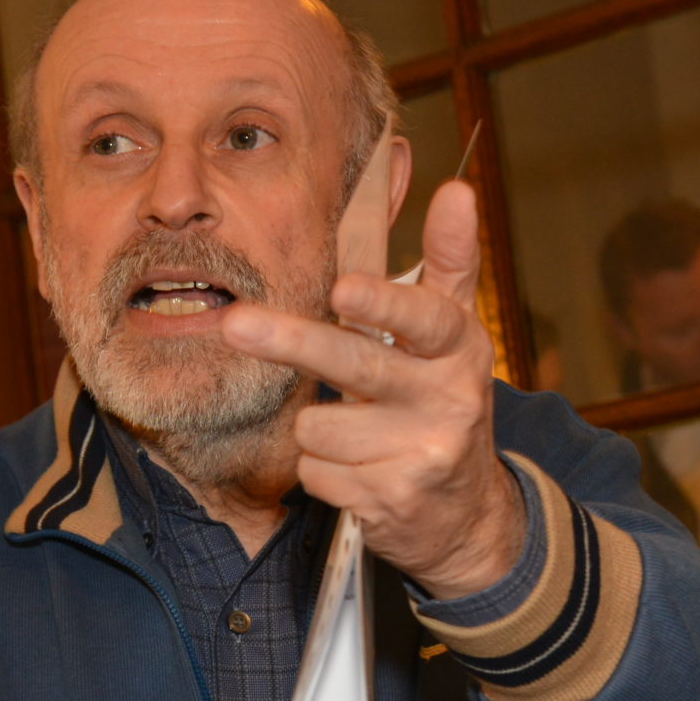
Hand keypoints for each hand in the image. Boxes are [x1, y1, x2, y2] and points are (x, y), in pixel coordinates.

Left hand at [218, 178, 523, 598]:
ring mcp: (422, 454)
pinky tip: (357, 470)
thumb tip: (457, 188)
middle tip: (234, 323)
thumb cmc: (440, 399)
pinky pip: (313, 472)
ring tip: (358, 432)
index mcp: (460, 348)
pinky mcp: (390, 501)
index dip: (383, 303)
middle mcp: (450, 399)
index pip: (425, 319)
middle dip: (291, 342)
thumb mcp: (454, 333)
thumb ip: (450, 261)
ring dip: (319, 429)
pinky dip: (322, 471)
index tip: (343, 289)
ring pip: (317, 425)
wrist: (464, 512)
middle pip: (356, 364)